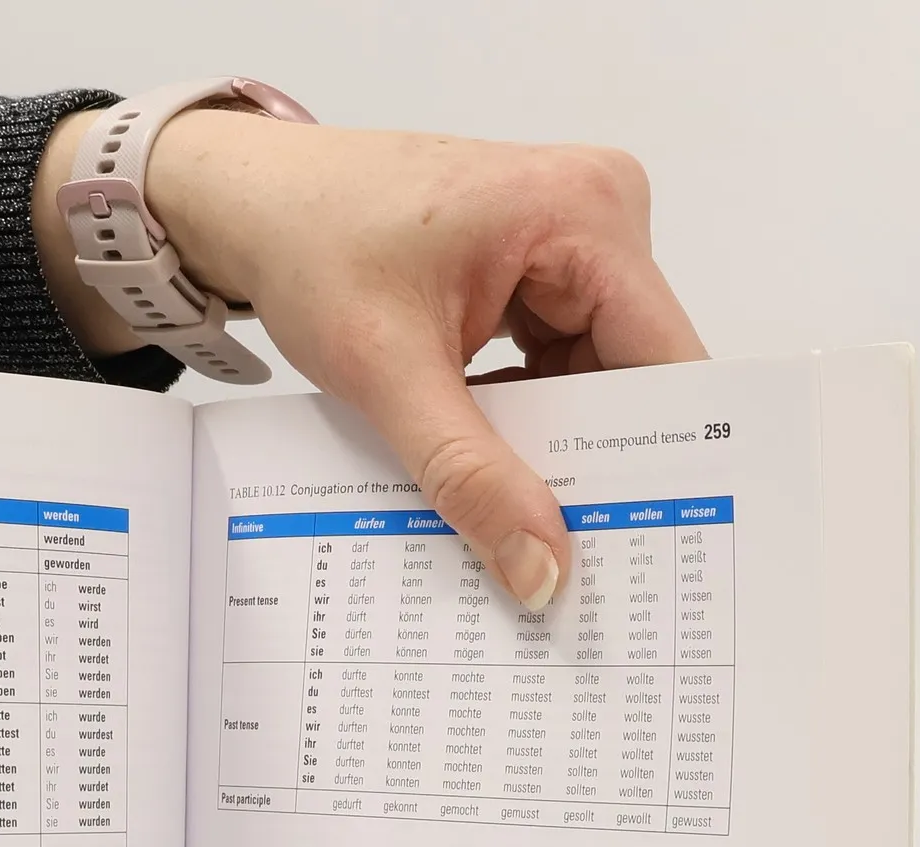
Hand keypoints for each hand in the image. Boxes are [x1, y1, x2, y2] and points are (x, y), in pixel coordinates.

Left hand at [38, 112, 704, 608]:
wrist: (252, 203)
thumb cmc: (312, 245)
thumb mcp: (390, 374)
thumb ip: (469, 476)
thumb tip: (539, 570)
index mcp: (587, 214)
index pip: (664, 359)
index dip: (666, 458)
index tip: (655, 547)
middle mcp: (600, 215)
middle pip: (632, 373)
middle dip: (601, 463)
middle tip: (581, 567)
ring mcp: (572, 243)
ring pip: (592, 380)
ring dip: (556, 449)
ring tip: (533, 532)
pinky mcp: (539, 273)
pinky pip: (556, 367)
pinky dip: (526, 422)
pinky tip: (496, 473)